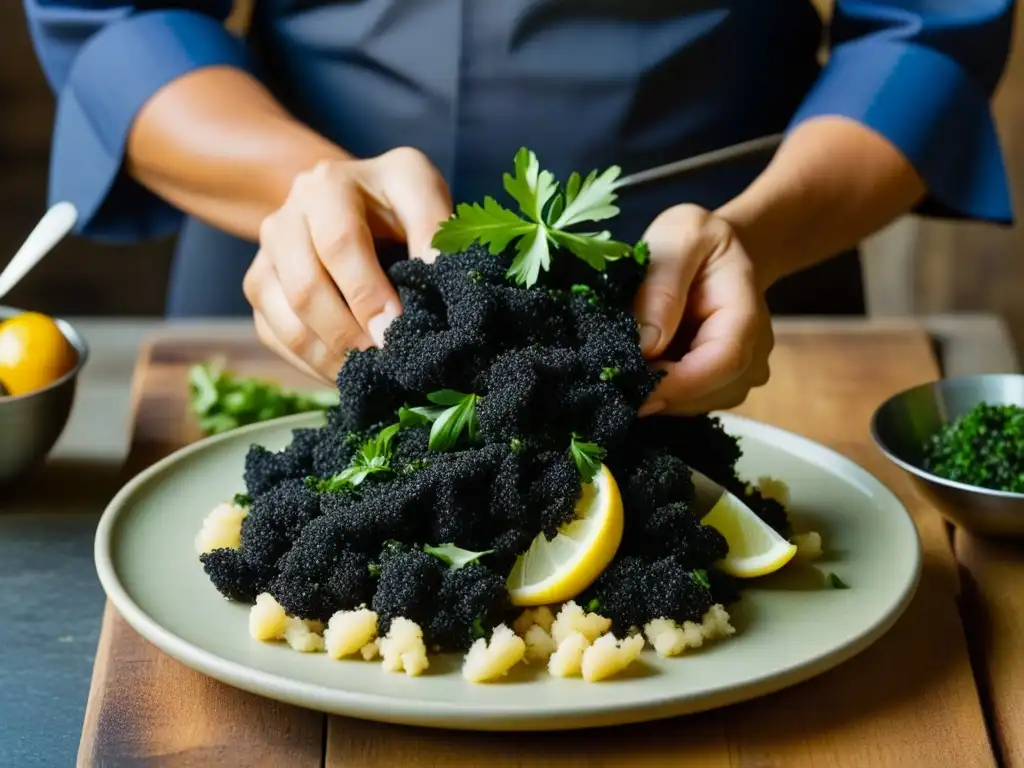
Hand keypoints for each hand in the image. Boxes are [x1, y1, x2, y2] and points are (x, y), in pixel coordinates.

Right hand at [244, 147, 452, 381]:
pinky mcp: (260, 287)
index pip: (339, 243)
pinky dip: (311, 364)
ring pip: (284, 319)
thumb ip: (433, 228)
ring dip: (329, 358)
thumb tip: (439, 277)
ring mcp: (266, 254)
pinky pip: (274, 336)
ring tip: (371, 374)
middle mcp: (286, 216)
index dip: (367, 293)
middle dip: (347, 335)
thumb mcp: (421, 193)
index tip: (396, 330)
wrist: (348, 199)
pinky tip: (348, 373)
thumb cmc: (394, 201)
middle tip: (386, 361)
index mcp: (329, 184)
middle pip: (305, 288)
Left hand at [633, 204, 772, 414]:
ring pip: (699, 404)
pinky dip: (661, 393)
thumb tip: (645, 345)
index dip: (679, 383)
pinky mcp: (719, 384)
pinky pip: (689, 401)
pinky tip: (639, 372)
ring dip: (660, 395)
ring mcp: (740, 372)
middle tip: (614, 377)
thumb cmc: (698, 240)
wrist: (720, 252)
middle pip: (711, 391)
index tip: (635, 392)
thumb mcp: (679, 237)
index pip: (724, 360)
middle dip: (662, 392)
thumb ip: (662, 286)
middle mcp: (753, 351)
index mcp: (745, 312)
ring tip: (626, 368)